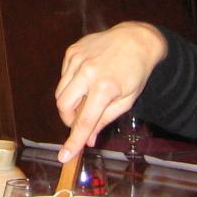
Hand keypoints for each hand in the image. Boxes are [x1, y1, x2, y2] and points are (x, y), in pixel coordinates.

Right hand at [55, 22, 167, 160]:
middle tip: (81, 121)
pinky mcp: (71, 51)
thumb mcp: (126, 101)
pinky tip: (86, 80)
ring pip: (60, 92)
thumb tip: (88, 141)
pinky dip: (70, 85)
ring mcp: (77, 60)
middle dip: (69, 119)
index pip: (83, 122)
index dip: (73, 142)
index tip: (64, 157)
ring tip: (86, 98)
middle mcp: (87, 73)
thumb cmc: (135, 73)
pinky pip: (63, 77)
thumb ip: (104, 120)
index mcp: (105, 88)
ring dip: (69, 103)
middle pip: (63, 106)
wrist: (136, 40)